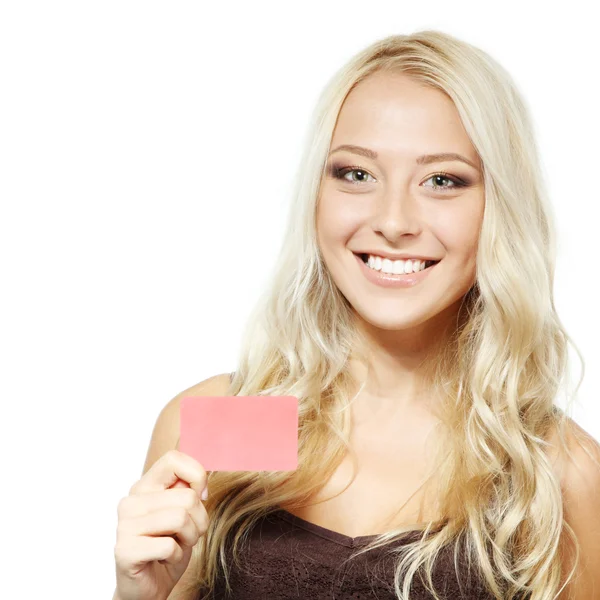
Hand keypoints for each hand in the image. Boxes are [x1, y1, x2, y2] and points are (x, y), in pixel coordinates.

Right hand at [113, 450, 208, 599]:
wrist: (148, 588)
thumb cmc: (168, 547)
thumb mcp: (184, 512)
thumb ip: (187, 490)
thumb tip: (200, 484)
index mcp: (145, 486)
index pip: (173, 459)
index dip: (196, 475)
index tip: (200, 497)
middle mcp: (131, 502)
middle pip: (187, 496)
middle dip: (199, 520)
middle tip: (187, 534)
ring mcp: (125, 525)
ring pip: (181, 518)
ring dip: (189, 538)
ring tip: (177, 546)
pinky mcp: (125, 550)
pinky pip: (169, 546)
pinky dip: (176, 556)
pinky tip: (164, 559)